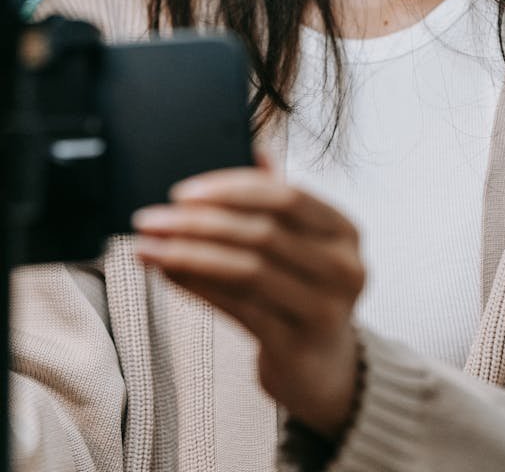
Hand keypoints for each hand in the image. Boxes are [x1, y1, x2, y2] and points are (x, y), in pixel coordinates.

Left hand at [131, 153, 365, 438]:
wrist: (324, 369)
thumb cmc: (305, 292)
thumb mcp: (305, 243)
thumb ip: (282, 198)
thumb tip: (257, 146)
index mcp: (345, 231)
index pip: (287, 196)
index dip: (232, 189)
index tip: (182, 191)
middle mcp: (343, 268)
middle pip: (262, 233)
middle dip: (198, 223)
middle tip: (151, 219)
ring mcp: (324, 310)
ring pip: (246, 271)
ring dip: (188, 254)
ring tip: (148, 247)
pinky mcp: (296, 346)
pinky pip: (237, 308)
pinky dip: (197, 287)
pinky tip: (167, 274)